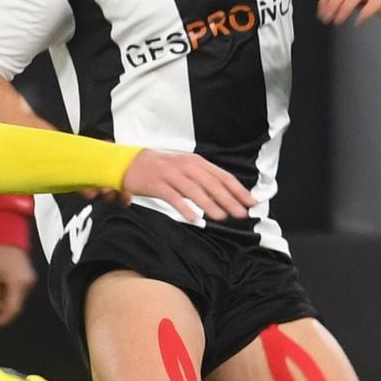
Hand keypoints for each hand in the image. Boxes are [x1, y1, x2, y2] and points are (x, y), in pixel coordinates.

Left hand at [0, 242, 36, 327]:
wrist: (7, 232)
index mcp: (19, 283)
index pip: (12, 309)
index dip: (2, 319)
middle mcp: (28, 282)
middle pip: (17, 305)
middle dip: (3, 311)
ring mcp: (30, 278)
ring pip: (18, 298)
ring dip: (6, 301)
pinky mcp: (28, 275)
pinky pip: (20, 290)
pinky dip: (9, 293)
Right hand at [120, 149, 255, 222]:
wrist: (130, 162)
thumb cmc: (161, 168)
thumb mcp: (185, 169)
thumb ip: (203, 181)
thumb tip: (224, 198)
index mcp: (196, 162)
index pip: (222, 176)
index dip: (238, 190)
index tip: (251, 202)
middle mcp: (186, 166)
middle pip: (212, 184)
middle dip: (229, 199)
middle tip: (241, 214)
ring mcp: (171, 175)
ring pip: (195, 191)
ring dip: (209, 204)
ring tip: (221, 217)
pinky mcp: (157, 184)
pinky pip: (173, 198)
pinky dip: (185, 208)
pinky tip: (194, 219)